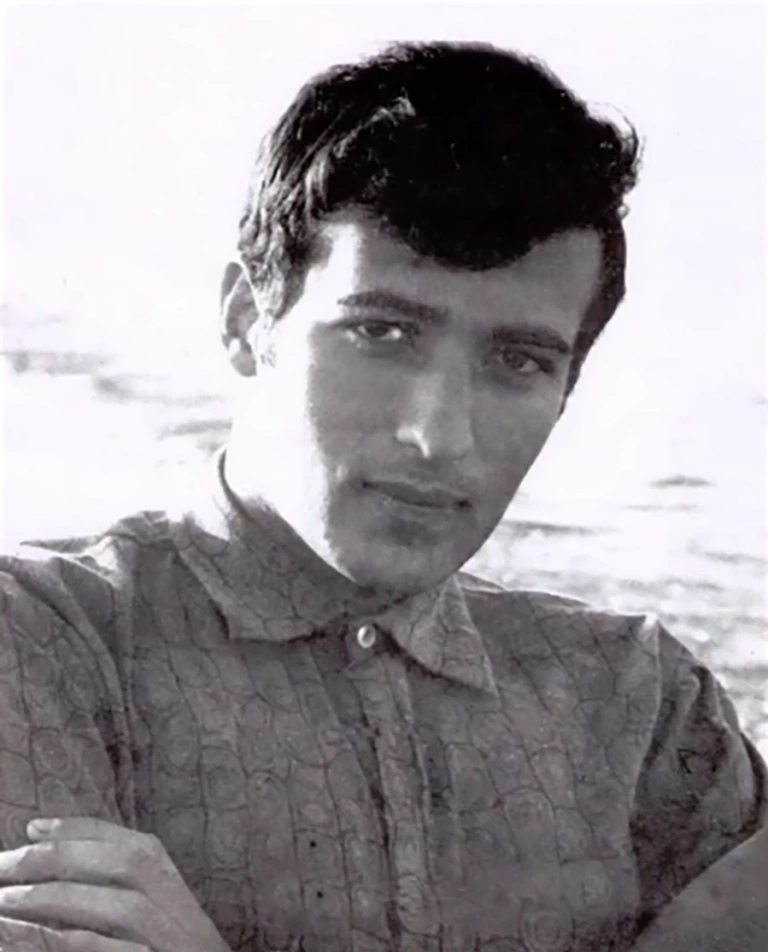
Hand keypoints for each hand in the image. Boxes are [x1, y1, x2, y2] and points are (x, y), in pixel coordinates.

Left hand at [0, 817, 230, 951]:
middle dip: (61, 859)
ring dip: (57, 899)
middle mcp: (176, 904)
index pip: (128, 843)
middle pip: (123, 863)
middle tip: (3, 865)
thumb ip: (118, 886)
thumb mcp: (156, 911)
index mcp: (171, 881)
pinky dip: (70, 940)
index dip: (80, 830)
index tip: (32, 827)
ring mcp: (170, 937)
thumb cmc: (171, 949)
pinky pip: (110, 950)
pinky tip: (34, 935)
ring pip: (118, 906)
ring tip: (3, 900)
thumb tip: (53, 853)